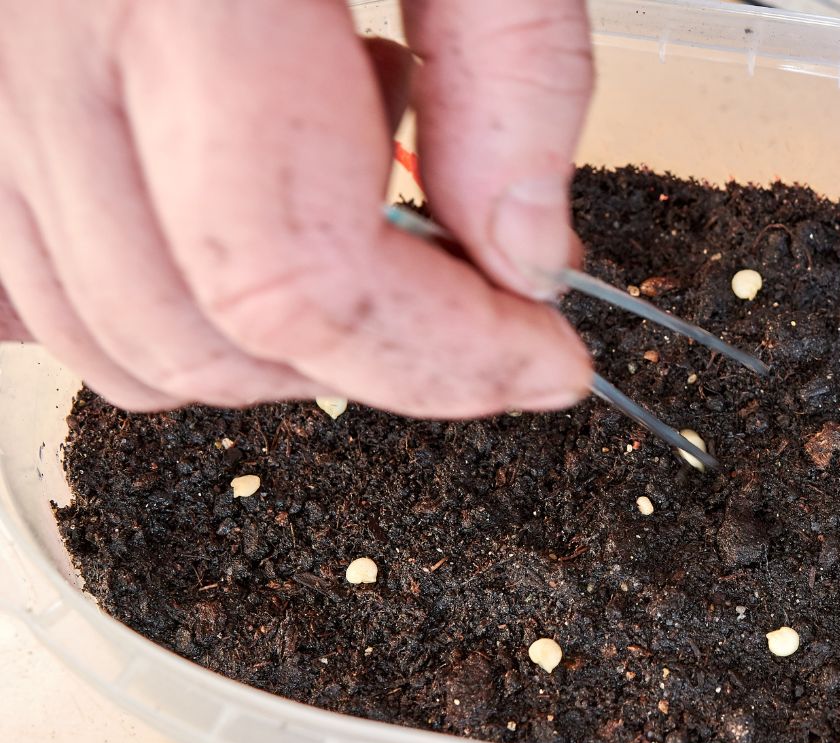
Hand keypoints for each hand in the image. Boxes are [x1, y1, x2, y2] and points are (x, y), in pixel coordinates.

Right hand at [0, 0, 594, 415]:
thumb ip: (515, 68)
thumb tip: (524, 255)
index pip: (286, 278)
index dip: (436, 359)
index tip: (541, 361)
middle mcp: (28, 37)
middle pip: (196, 333)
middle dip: (373, 360)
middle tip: (474, 292)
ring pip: (100, 331)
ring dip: (268, 336)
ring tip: (349, 183)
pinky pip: (21, 279)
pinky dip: (150, 298)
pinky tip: (230, 212)